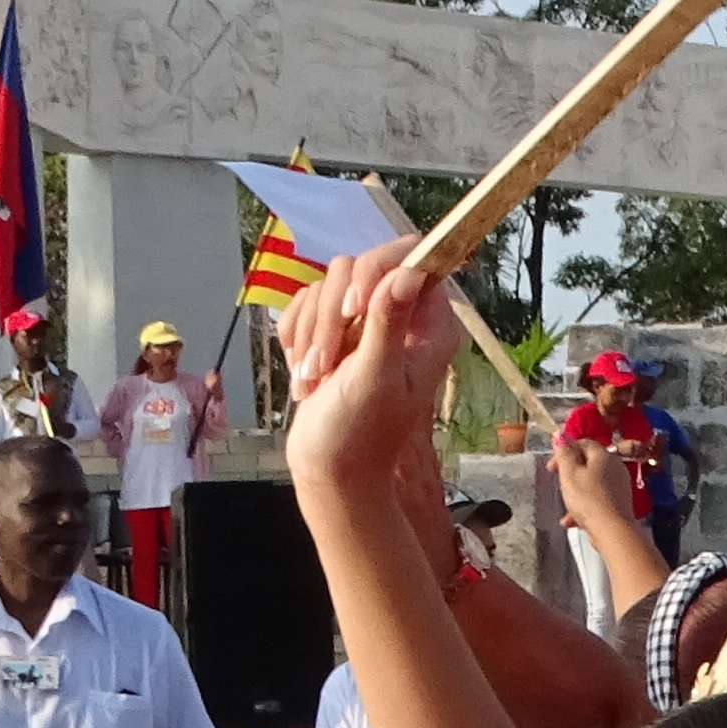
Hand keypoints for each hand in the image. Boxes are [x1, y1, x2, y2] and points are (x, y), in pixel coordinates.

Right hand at [279, 242, 458, 519]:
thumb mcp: (375, 379)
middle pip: (358, 267)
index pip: (412, 258)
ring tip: (313, 378)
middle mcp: (402, 316)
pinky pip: (305, 304)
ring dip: (310, 334)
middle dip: (331, 315)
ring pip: (326, 286)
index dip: (376, 270)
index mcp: (430, 326)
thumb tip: (408, 273)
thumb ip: (389, 324)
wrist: (328, 469)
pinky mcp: (332, 331)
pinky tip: (303, 374)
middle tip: (325, 362)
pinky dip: (296, 337)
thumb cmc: (359, 435)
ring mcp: (365, 322)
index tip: (355, 306)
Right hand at [553, 428, 638, 539]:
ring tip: (564, 503)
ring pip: (591, 483)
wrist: (612, 530)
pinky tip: (571, 521)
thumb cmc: (588, 499)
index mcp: (604, 456)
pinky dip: (584, 506)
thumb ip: (564, 454)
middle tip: (557, 481)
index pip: (584, 443)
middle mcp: (615, 467)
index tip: (551, 466)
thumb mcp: (570, 474)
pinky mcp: (618, 503)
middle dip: (569, 472)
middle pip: (588, 463)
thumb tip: (560, 433)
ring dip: (575, 492)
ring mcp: (618, 486)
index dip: (565, 450)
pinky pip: (597, 499)